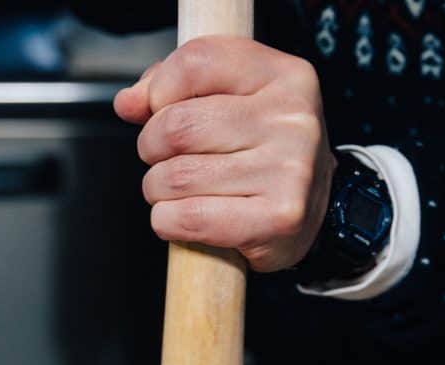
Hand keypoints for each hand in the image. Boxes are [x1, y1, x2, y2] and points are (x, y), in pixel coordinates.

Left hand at [114, 37, 335, 272]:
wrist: (314, 210)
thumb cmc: (264, 154)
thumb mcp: (231, 102)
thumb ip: (177, 91)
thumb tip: (129, 102)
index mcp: (283, 75)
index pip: (197, 62)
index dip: (160, 90)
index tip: (158, 110)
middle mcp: (292, 118)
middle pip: (179, 126)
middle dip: (152, 148)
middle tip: (161, 160)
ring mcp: (289, 170)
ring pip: (178, 177)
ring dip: (157, 190)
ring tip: (172, 192)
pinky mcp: (278, 217)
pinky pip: (191, 218)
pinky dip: (167, 221)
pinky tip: (176, 218)